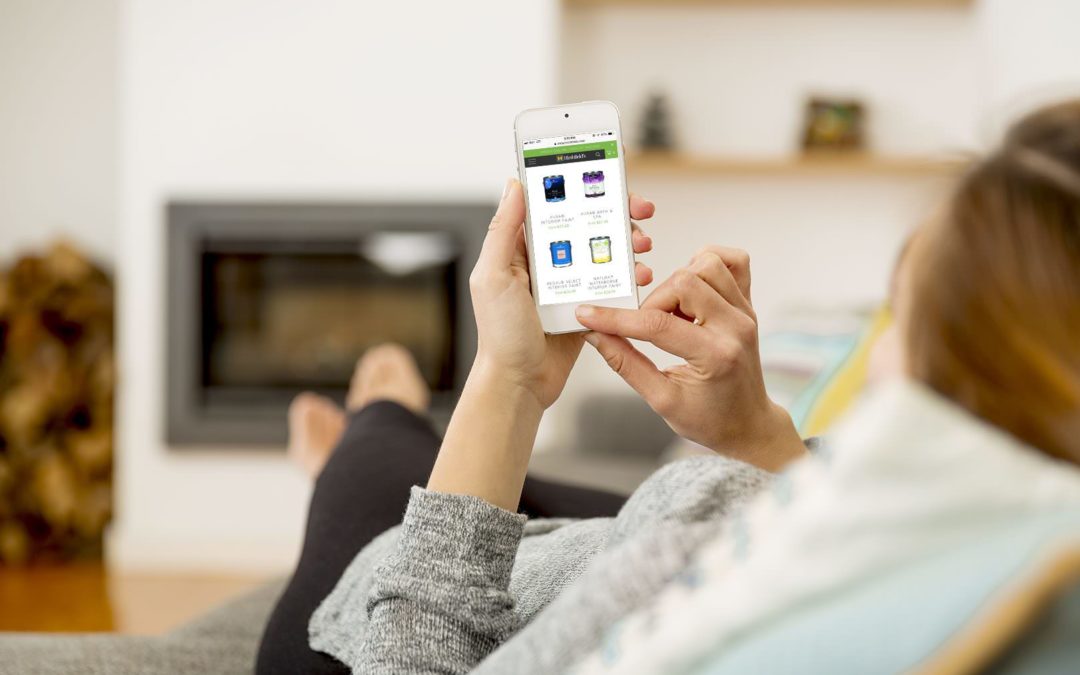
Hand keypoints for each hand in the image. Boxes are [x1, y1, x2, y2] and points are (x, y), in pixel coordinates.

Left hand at [469, 178, 655, 408]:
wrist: (520, 383)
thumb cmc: (500, 334)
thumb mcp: (493, 276)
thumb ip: (503, 231)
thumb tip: (514, 185)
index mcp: (521, 247)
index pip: (554, 204)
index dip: (580, 186)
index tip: (607, 174)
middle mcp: (546, 260)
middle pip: (586, 222)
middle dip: (617, 212)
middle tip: (641, 209)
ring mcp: (568, 282)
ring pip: (604, 250)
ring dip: (628, 242)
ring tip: (644, 245)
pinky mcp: (587, 305)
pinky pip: (612, 282)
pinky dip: (630, 275)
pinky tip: (641, 275)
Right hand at [575, 246, 805, 471]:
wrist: (749, 424)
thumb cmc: (709, 419)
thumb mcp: (662, 400)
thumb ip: (626, 364)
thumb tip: (594, 335)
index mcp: (716, 356)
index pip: (658, 324)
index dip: (616, 318)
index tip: (587, 315)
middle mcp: (736, 327)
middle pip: (684, 282)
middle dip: (652, 301)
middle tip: (644, 326)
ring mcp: (745, 312)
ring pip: (708, 264)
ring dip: (678, 282)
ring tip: (670, 311)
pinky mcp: (747, 304)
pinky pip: (735, 262)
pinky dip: (707, 264)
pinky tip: (691, 287)